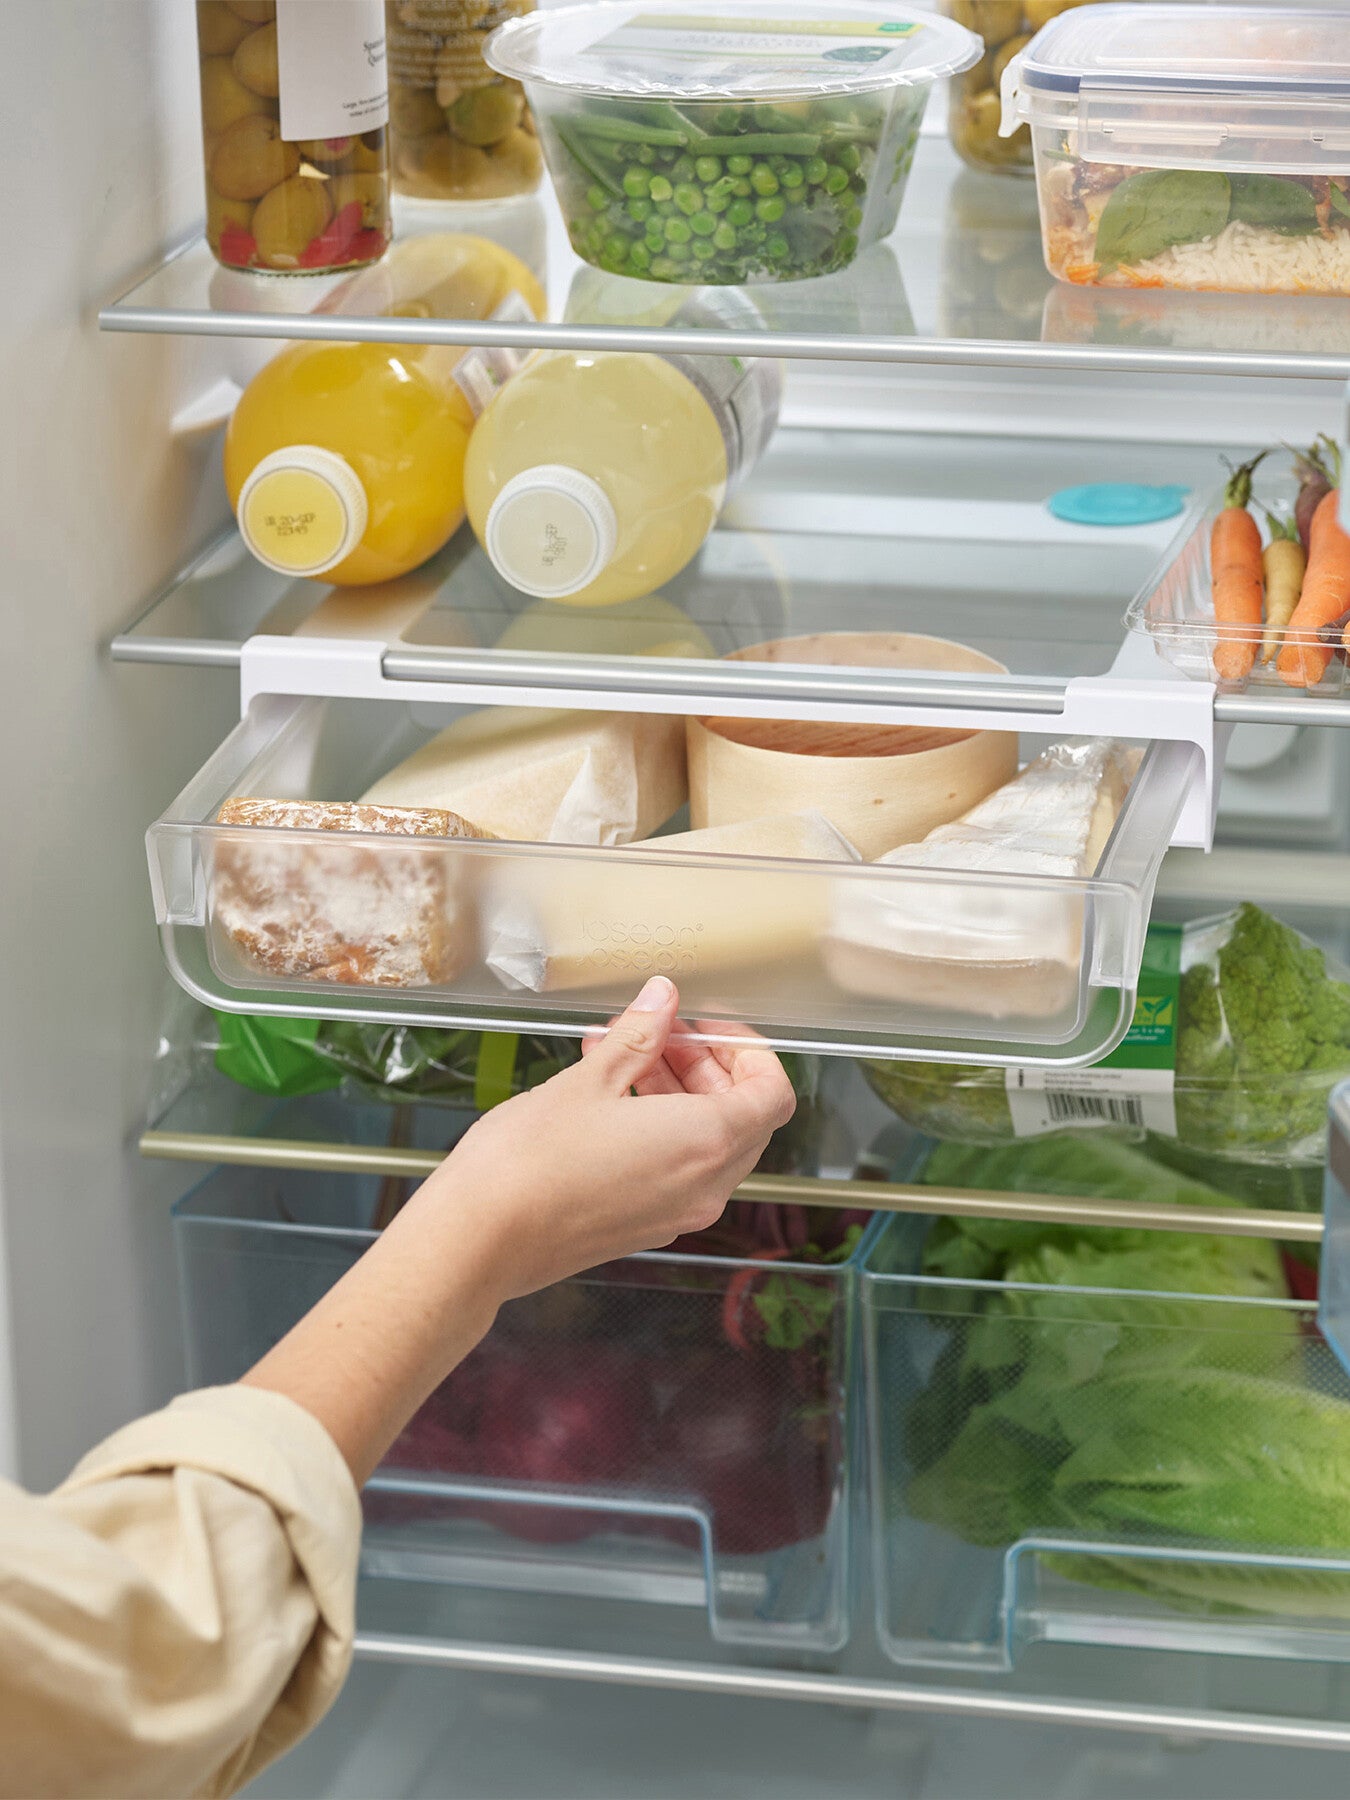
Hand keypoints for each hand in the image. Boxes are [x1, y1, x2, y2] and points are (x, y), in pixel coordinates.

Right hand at [410, 975, 796, 1307]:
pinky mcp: (644, 1226)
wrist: (480, 1239)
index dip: (749, 1050)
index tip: (707, 1027)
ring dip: (678, 1094)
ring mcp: (676, 1213)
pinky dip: (658, 1128)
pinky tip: (607, 1097)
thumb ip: (639, 1035)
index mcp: (706, 1142)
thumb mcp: (590, 1079)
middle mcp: (703, 1186)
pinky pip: (676, 1170)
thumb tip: (663, 999)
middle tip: (661, 1034)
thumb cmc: (530, 1163)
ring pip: (707, 1143)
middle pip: (743, 1118)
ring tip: (621, 1055)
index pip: (773, 1093)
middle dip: (708, 1067)